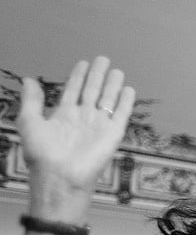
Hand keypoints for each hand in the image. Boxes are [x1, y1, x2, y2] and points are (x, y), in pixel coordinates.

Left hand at [16, 56, 134, 224]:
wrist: (61, 176)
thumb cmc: (42, 153)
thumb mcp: (29, 122)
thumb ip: (31, 101)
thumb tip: (29, 80)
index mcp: (64, 114)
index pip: (73, 89)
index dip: (78, 76)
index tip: (83, 63)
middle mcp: (83, 117)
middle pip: (93, 90)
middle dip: (97, 75)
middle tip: (103, 59)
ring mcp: (99, 125)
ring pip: (108, 99)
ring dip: (113, 84)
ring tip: (117, 70)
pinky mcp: (113, 133)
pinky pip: (122, 114)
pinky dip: (126, 102)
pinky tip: (129, 90)